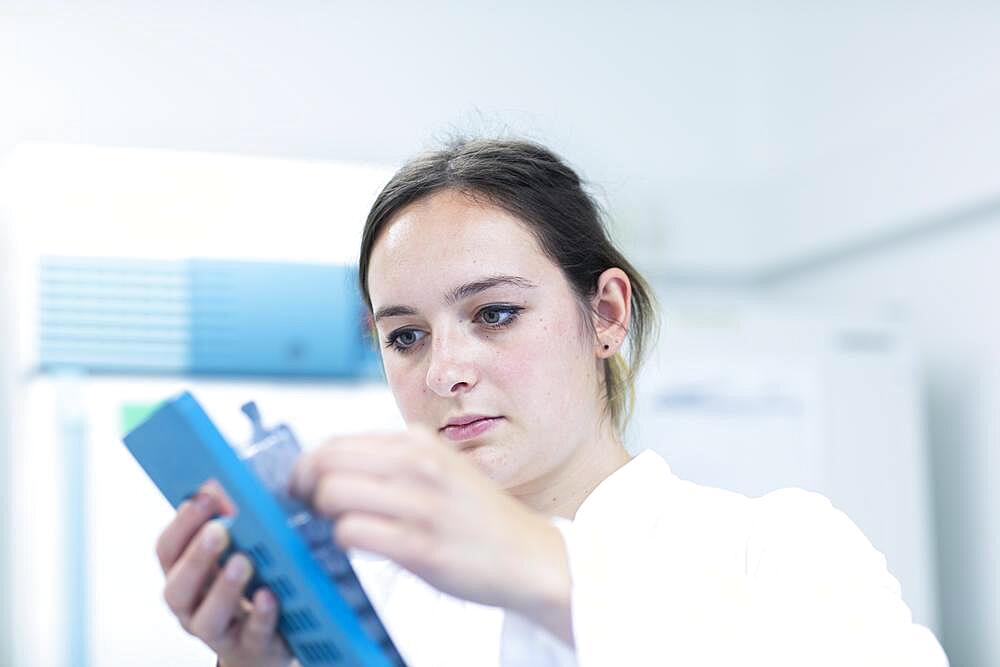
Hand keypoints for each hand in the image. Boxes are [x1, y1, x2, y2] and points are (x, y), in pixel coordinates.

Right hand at [155, 481, 293, 666]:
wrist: (262, 643)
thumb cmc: (245, 585)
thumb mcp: (233, 551)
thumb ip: (228, 520)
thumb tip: (224, 482)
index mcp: (182, 575)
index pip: (167, 551)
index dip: (181, 525)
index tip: (202, 498)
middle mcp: (190, 607)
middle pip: (178, 587)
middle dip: (197, 556)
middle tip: (219, 529)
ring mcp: (217, 632)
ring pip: (207, 618)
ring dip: (224, 588)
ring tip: (243, 562)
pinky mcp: (249, 647)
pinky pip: (252, 634)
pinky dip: (260, 615)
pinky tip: (269, 595)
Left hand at [290, 427, 572, 643]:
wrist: (529, 555)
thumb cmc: (475, 516)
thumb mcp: (439, 467)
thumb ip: (392, 462)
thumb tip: (327, 467)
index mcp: (419, 442)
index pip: (336, 442)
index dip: (307, 466)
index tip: (302, 487)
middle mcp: (418, 465)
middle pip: (324, 462)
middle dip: (302, 487)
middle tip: (306, 508)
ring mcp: (420, 505)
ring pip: (331, 493)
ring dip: (321, 515)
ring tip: (334, 527)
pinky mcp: (421, 547)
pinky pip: (352, 532)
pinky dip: (342, 540)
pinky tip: (358, 545)